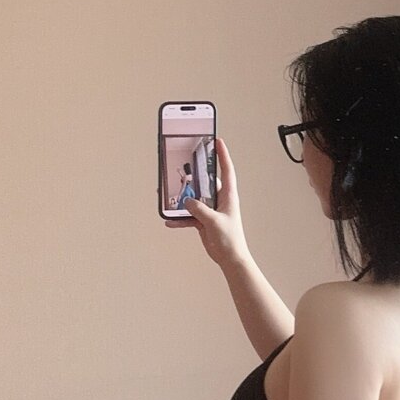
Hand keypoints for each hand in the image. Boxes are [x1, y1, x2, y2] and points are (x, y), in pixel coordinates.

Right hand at [176, 137, 248, 269]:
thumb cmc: (230, 239)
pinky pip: (189, 215)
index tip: (217, 141)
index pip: (226, 170)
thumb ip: (199, 210)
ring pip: (194, 198)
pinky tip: (170, 221)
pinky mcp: (203, 220)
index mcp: (228, 196)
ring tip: (169, 195)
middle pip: (205, 182)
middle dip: (194, 175)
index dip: (222, 155)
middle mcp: (219, 200)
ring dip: (183, 199)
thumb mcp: (214, 222)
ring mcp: (210, 210)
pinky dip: (179, 218)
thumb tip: (187, 202)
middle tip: (183, 165)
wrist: (230, 258)